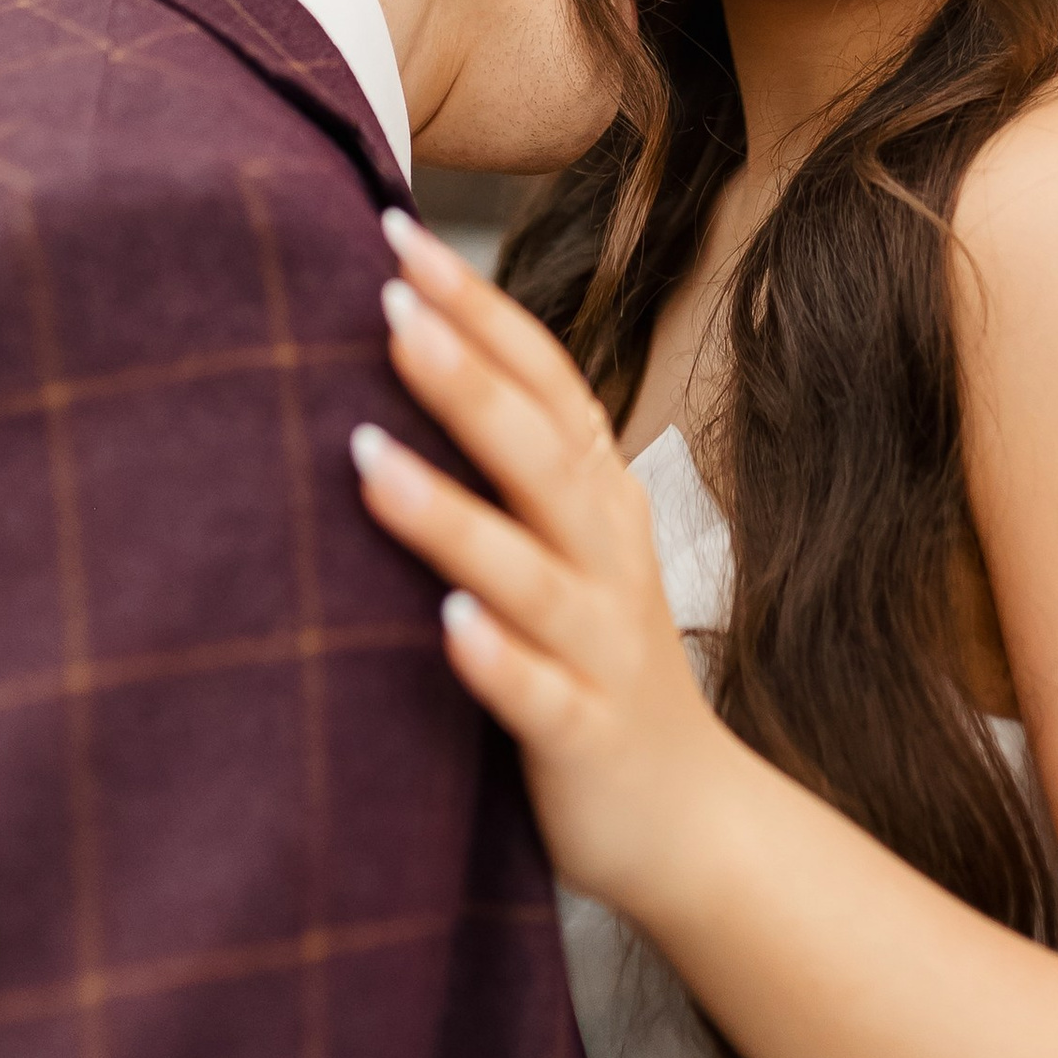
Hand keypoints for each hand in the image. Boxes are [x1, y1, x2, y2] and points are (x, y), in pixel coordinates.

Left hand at [350, 210, 736, 922]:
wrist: (691, 825)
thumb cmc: (593, 665)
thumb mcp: (564, 550)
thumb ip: (505, 468)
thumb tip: (396, 358)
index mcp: (598, 501)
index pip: (547, 381)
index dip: (480, 308)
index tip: (396, 232)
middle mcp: (607, 559)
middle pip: (538, 452)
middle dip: (465, 375)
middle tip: (386, 302)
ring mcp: (601, 649)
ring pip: (528, 569)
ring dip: (449, 512)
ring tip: (366, 455)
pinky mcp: (586, 738)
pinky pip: (541, 697)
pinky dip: (497, 659)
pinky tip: (446, 627)